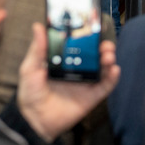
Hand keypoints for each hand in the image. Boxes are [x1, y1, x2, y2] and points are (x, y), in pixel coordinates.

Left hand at [16, 22, 119, 141]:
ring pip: (102, 68)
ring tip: (108, 54)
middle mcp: (76, 69)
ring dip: (108, 59)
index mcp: (63, 59)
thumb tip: (38, 26)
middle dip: (102, 46)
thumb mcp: (30, 67)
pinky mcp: (91, 96)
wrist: (35, 119)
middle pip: (94, 54)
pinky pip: (105, 86)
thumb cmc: (30, 92)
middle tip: (103, 43)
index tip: (93, 25)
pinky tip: (114, 70)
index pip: (78, 44)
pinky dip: (112, 78)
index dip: (87, 35)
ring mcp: (85, 82)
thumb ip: (37, 49)